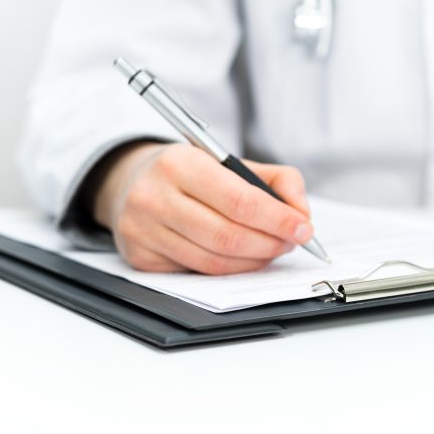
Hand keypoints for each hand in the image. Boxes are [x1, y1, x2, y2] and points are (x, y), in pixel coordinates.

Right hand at [90, 142, 312, 273]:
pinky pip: (197, 272)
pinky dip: (230, 269)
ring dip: (254, 260)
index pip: (239, 200)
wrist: (130, 181)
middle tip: (291, 242)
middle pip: (228, 236)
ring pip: (214, 261)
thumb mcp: (232, 161)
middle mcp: (154, 197)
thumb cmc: (191, 172)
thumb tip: (301, 214)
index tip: (303, 228)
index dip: (278, 219)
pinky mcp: (140, 257)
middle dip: (270, 243)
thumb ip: (278, 180)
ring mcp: (143, 230)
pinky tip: (243, 257)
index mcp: (180, 164)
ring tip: (273, 249)